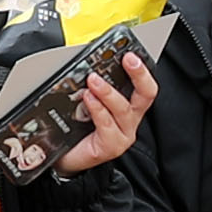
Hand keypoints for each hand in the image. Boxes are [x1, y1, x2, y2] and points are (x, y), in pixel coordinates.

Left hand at [46, 43, 154, 176]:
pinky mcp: (111, 146)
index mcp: (129, 107)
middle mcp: (129, 120)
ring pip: (123, 108)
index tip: (131, 54)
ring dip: (108, 91)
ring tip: (93, 81)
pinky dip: (97, 109)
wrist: (65, 158)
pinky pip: (107, 124)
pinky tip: (88, 99)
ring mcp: (122, 134)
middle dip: (139, 74)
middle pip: (146, 95)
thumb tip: (90, 65)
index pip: (145, 86)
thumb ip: (94, 87)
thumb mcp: (87, 102)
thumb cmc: (77, 130)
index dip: (142, 69)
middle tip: (127, 59)